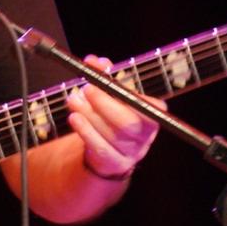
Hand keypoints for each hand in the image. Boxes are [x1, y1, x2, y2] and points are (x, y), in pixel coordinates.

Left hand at [66, 55, 164, 179]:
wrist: (109, 151)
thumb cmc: (113, 115)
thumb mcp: (113, 94)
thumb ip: (105, 76)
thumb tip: (95, 61)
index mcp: (152, 114)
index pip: (145, 104)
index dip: (124, 90)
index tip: (104, 77)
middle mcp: (146, 136)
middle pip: (129, 123)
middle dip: (105, 103)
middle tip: (87, 88)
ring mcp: (132, 153)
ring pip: (111, 135)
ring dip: (90, 115)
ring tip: (74, 99)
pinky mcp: (115, 164)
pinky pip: (100, 148)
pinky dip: (85, 131)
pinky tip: (74, 117)